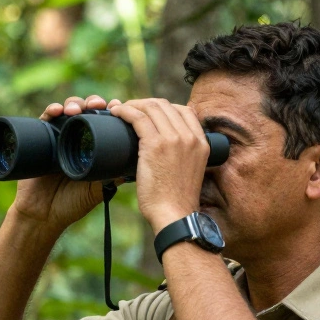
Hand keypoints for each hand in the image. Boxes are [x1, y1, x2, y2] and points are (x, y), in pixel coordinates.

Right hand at [9, 94, 122, 232]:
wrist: (44, 216)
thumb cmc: (71, 204)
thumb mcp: (97, 190)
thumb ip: (111, 178)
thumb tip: (133, 167)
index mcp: (91, 147)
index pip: (102, 122)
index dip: (109, 112)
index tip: (118, 107)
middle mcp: (75, 139)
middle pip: (86, 111)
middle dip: (93, 103)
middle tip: (100, 104)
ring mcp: (57, 138)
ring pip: (67, 111)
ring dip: (74, 104)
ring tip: (78, 108)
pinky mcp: (40, 140)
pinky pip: (45, 120)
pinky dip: (51, 111)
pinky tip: (57, 109)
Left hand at [108, 98, 207, 232]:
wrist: (175, 216)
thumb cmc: (176, 201)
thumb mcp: (189, 172)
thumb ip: (181, 156)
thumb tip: (161, 150)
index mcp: (201, 142)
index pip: (184, 110)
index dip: (163, 106)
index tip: (148, 112)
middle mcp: (190, 136)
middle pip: (165, 105)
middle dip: (144, 103)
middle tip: (129, 109)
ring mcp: (174, 139)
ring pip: (151, 107)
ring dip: (133, 104)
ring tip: (120, 110)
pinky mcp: (155, 145)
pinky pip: (138, 117)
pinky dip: (126, 111)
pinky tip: (117, 113)